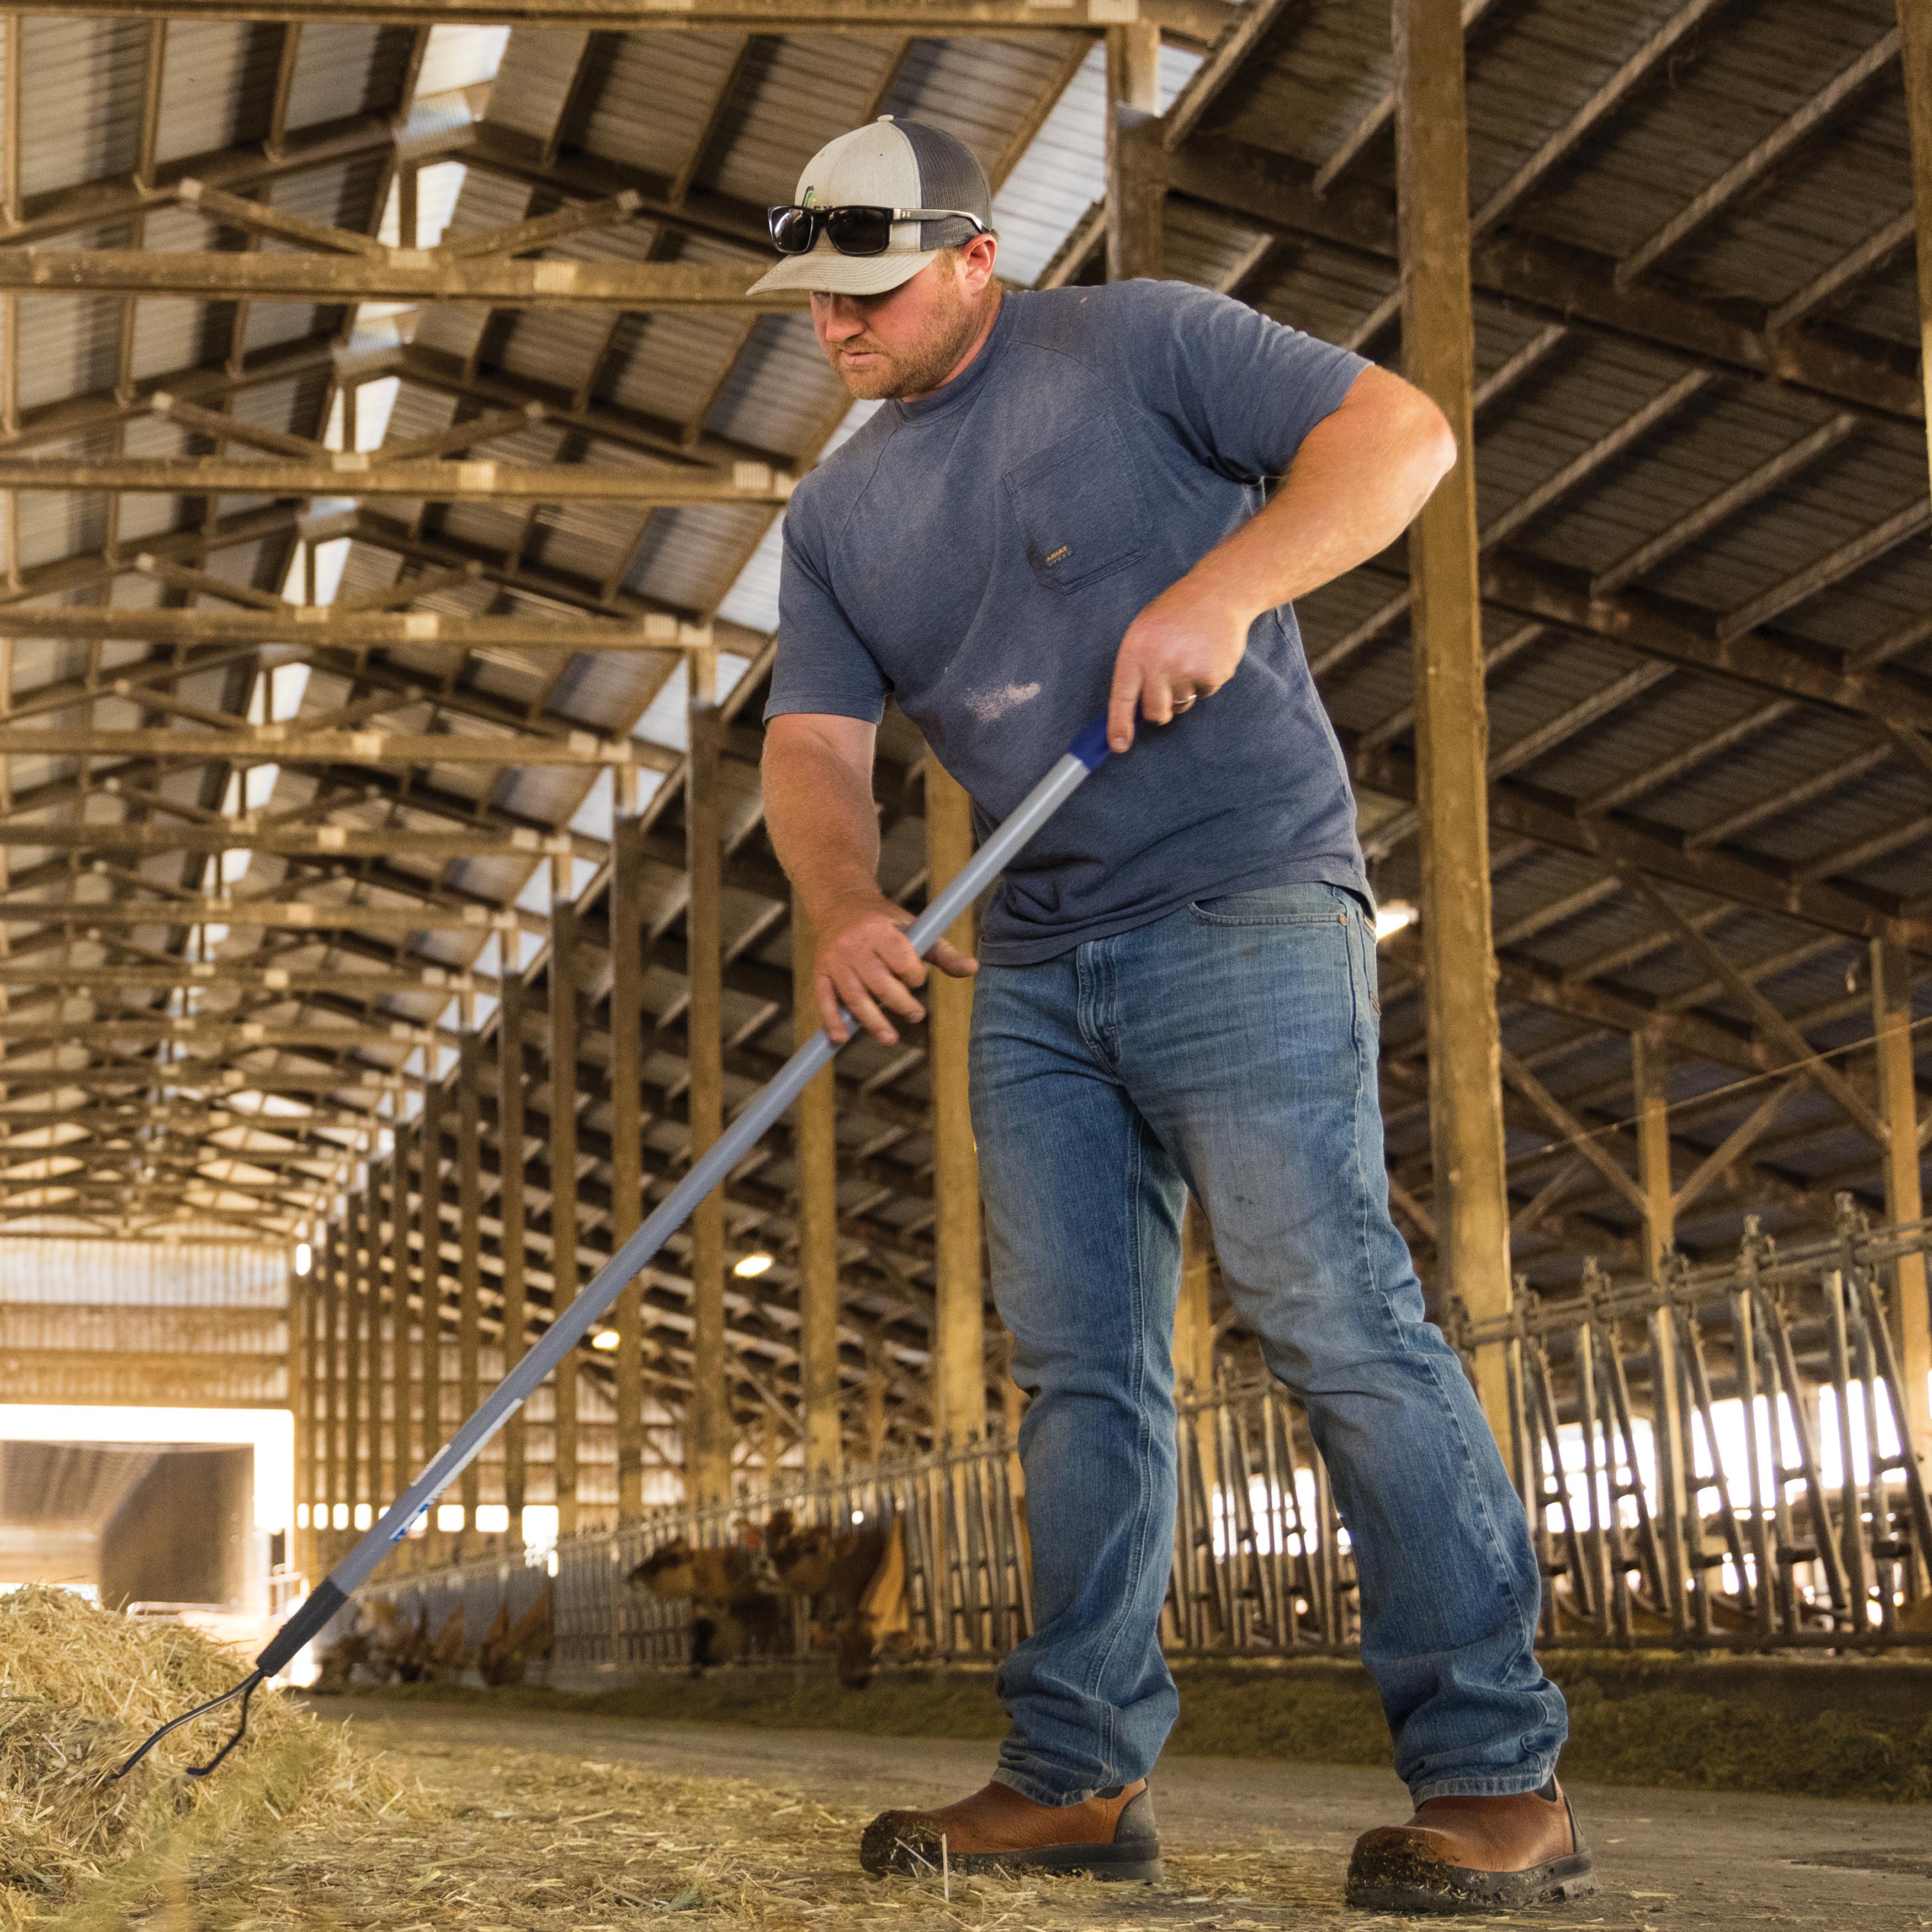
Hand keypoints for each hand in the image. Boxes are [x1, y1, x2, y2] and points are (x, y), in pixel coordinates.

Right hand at [813, 892, 977, 1044]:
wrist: (840, 904)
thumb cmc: (885, 922)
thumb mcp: (915, 928)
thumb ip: (943, 952)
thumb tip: (972, 969)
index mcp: (879, 930)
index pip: (901, 961)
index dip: (914, 976)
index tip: (917, 979)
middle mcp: (854, 945)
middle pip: (878, 983)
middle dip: (900, 1003)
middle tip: (916, 1014)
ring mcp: (834, 960)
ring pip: (854, 996)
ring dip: (872, 1021)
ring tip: (890, 1038)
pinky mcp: (820, 972)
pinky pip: (824, 999)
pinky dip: (832, 1020)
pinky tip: (841, 1039)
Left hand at [1107, 573, 1254, 751]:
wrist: (1219, 593)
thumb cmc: (1176, 613)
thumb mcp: (1144, 631)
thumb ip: (1136, 667)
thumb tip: (1132, 710)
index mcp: (1136, 651)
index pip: (1122, 697)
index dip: (1119, 725)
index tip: (1119, 746)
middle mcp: (1159, 663)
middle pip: (1155, 712)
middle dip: (1159, 709)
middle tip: (1166, 685)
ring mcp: (1187, 670)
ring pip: (1181, 704)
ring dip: (1184, 690)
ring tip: (1189, 656)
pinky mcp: (1213, 674)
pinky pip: (1204, 694)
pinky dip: (1205, 680)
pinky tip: (1207, 654)